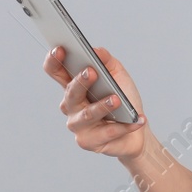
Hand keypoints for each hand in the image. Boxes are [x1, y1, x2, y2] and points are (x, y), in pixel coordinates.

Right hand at [43, 45, 148, 161]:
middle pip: (70, 92)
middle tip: (90, 72)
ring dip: (103, 106)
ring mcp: (78, 125)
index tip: (61, 49)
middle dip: (80, 81)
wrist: (137, 133)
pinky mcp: (88, 141)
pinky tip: (137, 119)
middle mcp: (71, 106)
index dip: (55, 61)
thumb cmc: (124, 103)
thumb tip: (97, 50)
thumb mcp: (119, 77)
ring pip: (87, 114)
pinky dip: (124, 126)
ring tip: (117, 99)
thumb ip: (107, 62)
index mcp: (74, 87)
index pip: (56, 72)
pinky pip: (107, 133)